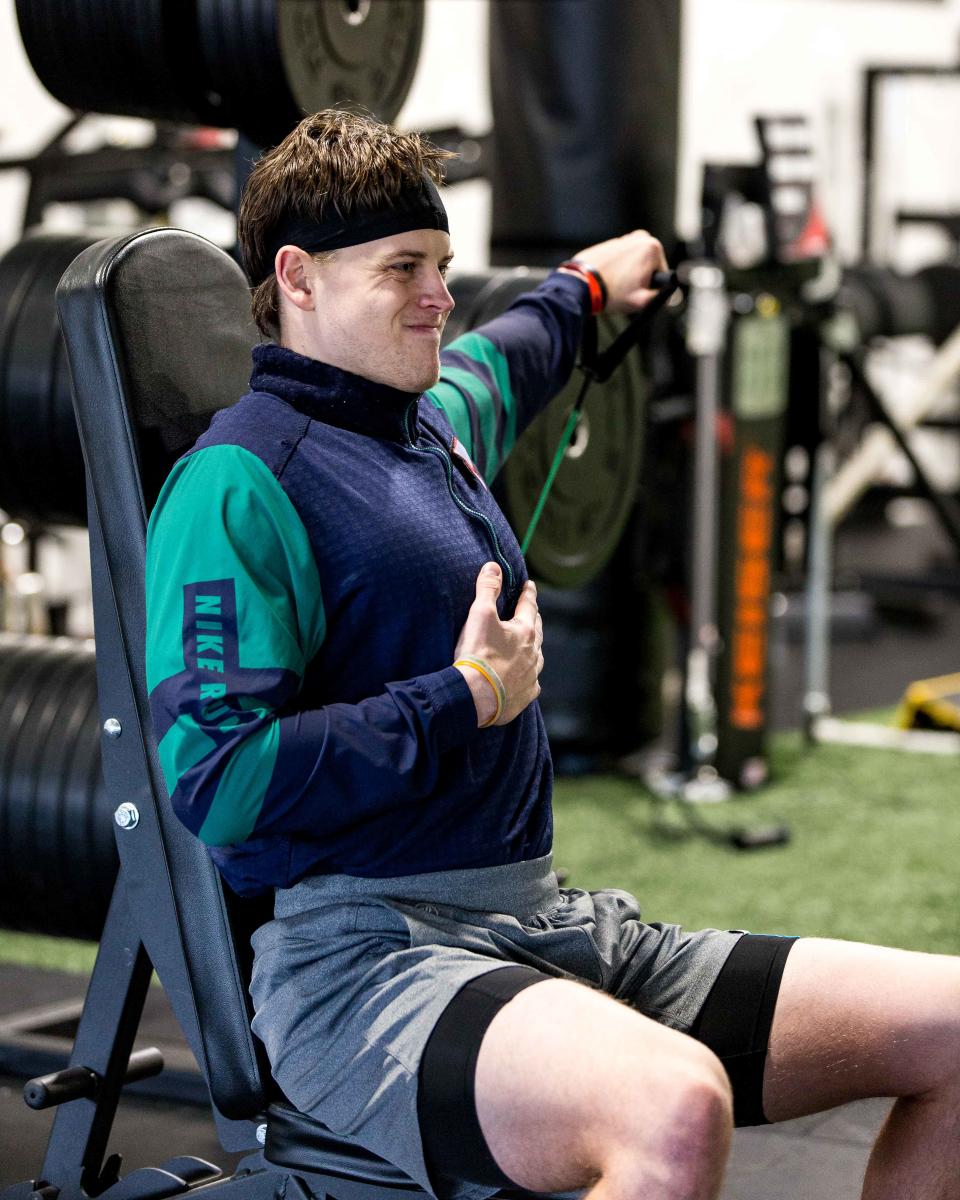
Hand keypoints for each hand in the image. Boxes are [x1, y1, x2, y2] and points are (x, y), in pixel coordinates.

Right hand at [454, 563, 543, 727]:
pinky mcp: (525, 695)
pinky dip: (527, 676)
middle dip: (533, 619)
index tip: (530, 585)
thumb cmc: (478, 654)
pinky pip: (531, 683)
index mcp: (525, 631)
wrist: (475, 696)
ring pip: (536, 657)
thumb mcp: (479, 615)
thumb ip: (487, 589)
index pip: (529, 606)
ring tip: (527, 646)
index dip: (529, 593)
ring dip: (532, 649)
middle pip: (536, 631)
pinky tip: (524, 678)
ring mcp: (531, 676)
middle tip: (530, 612)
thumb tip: (493, 566)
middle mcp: (533, 653)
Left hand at [560, 229, 668, 313]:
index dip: (652, 288)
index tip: (639, 294)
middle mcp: (640, 238)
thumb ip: (661, 297)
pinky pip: (621, 261)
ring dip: (629, 276)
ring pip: (635, 265)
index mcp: (652, 247)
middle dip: (641, 280)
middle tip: (626, 291)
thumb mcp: (641, 301)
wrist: (581, 285)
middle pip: (649, 267)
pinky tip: (608, 280)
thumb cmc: (612, 292)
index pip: (662, 273)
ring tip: (616, 286)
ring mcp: (624, 239)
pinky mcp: (610, 243)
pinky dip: (617, 271)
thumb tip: (670, 295)